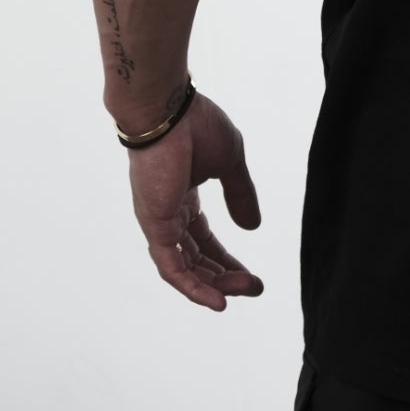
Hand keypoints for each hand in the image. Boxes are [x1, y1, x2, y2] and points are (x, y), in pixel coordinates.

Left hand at [122, 89, 264, 310]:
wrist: (168, 110)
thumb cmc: (196, 125)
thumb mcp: (230, 162)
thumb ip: (240, 195)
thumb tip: (252, 227)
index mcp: (184, 197)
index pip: (204, 240)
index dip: (226, 259)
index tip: (251, 274)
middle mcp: (169, 213)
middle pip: (196, 258)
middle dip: (224, 276)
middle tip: (254, 287)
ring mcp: (160, 221)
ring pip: (185, 267)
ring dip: (214, 284)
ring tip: (243, 291)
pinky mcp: (155, 226)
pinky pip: (171, 267)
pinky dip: (192, 287)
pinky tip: (216, 300)